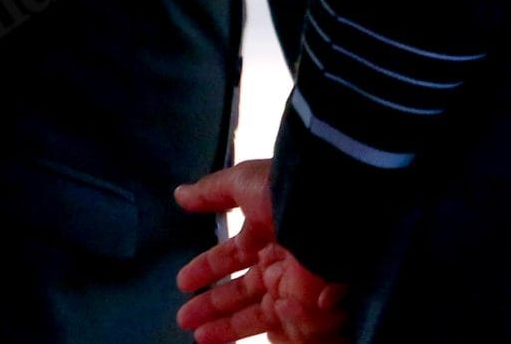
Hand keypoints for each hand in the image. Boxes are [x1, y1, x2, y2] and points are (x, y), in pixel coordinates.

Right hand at [175, 159, 350, 341]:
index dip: (207, 268)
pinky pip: (278, 326)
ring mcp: (292, 284)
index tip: (183, 283)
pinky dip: (255, 330)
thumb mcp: (245, 182)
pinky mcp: (302, 308)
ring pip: (255, 312)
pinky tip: (234, 336)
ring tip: (199, 337)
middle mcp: (280, 258)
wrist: (330, 212)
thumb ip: (213, 191)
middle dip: (212, 304)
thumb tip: (180, 194)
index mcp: (267, 228)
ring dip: (226, 326)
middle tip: (184, 318)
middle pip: (241, 289)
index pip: (233, 254)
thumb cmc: (288, 193)